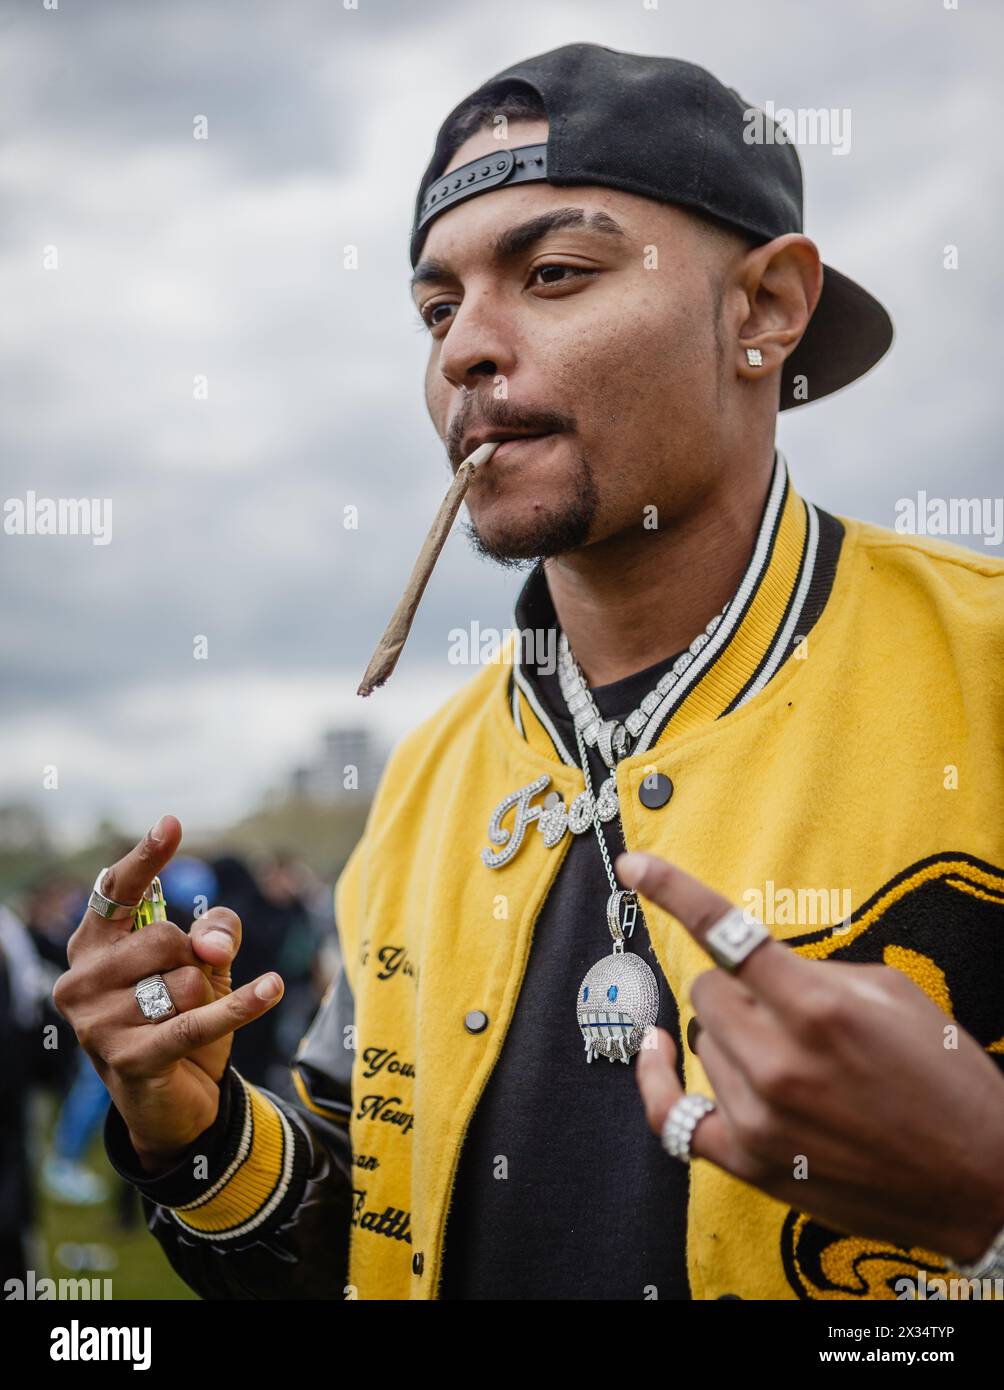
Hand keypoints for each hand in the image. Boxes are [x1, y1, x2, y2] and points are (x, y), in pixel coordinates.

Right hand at [54, 815, 283, 1173]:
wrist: (173, 1103)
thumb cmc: (178, 1019)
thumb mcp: (201, 966)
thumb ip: (214, 934)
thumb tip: (212, 944)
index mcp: (91, 948)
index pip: (116, 892)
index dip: (146, 858)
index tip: (172, 823)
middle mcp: (80, 981)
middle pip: (165, 939)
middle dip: (195, 960)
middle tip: (191, 989)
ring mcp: (97, 1024)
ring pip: (184, 982)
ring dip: (206, 998)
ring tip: (188, 1021)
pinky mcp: (128, 1060)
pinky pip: (200, 1020)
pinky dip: (243, 1004)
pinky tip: (273, 987)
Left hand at [614, 849, 1003, 1266]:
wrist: (985, 1180)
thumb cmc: (949, 1079)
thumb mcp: (894, 995)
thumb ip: (815, 973)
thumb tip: (757, 967)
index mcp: (817, 1007)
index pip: (724, 932)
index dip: (673, 890)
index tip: (635, 865)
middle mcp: (779, 1061)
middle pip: (708, 993)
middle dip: (740, 992)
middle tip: (786, 1012)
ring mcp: (760, 1118)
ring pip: (700, 1043)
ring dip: (732, 1040)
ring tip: (793, 1062)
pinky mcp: (752, 1163)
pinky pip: (673, 1116)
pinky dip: (659, 1081)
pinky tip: (655, 1050)